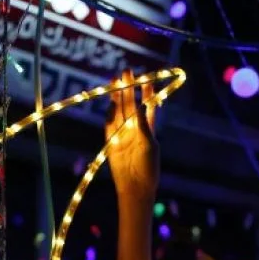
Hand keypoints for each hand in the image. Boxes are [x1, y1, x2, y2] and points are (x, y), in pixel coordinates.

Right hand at [105, 69, 159, 205]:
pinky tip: (111, 103)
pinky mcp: (111, 141)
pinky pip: (108, 125)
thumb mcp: (150, 146)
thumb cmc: (148, 169)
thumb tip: (142, 105)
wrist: (135, 187)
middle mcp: (134, 129)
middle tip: (126, 72)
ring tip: (116, 81)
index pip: (147, 105)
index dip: (146, 91)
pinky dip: (109, 114)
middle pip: (130, 104)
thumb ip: (145, 126)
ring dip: (117, 97)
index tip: (146, 78)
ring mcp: (122, 134)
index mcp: (148, 129)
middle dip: (128, 89)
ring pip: (118, 111)